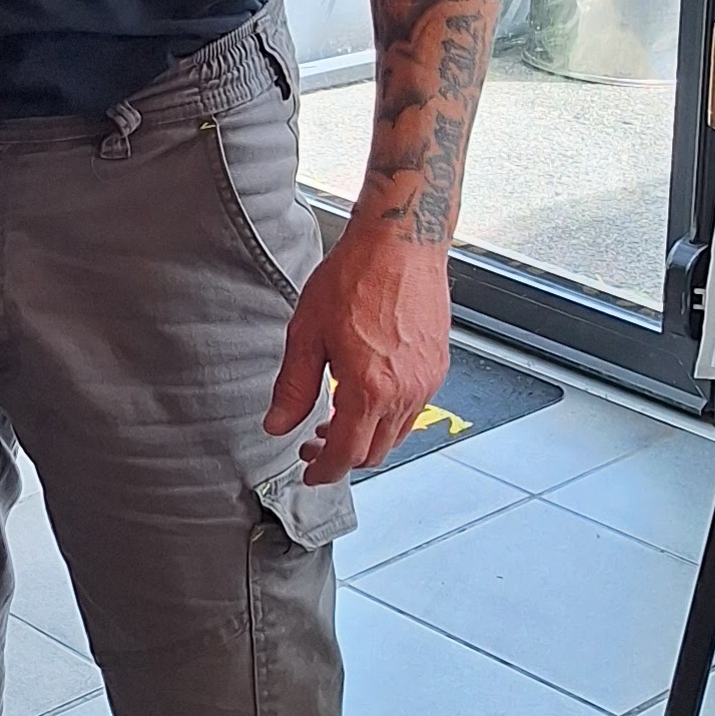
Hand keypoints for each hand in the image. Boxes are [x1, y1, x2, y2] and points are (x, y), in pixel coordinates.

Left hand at [266, 215, 454, 481]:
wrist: (400, 243)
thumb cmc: (355, 277)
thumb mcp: (307, 333)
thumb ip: (293, 387)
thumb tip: (277, 424)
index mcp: (369, 389)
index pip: (347, 455)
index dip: (323, 470)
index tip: (309, 471)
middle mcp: (404, 392)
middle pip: (374, 453)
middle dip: (342, 457)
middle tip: (313, 442)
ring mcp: (426, 382)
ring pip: (396, 435)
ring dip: (365, 438)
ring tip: (334, 417)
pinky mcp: (437, 368)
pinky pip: (412, 411)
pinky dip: (387, 417)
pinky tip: (363, 395)